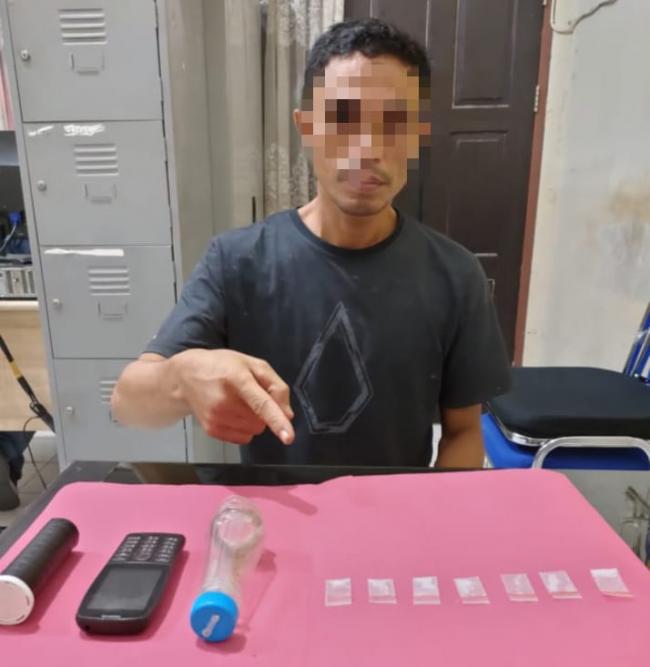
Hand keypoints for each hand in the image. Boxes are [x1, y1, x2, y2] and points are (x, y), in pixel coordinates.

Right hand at [173, 349, 294, 444]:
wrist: (186, 376)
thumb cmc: (223, 366)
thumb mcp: (253, 364)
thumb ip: (276, 386)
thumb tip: (288, 414)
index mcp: (238, 379)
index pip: (262, 404)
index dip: (277, 421)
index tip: (288, 437)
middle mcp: (225, 401)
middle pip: (262, 420)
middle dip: (262, 411)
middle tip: (247, 394)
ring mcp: (216, 418)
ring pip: (254, 430)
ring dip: (253, 419)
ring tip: (236, 401)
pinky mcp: (211, 430)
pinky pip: (243, 438)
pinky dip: (243, 428)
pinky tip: (230, 412)